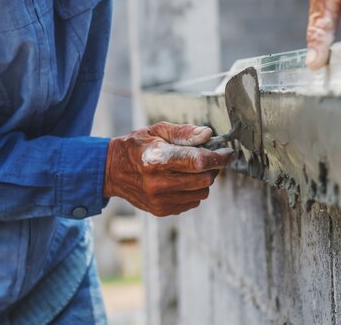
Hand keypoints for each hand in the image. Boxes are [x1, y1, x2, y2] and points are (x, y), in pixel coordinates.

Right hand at [104, 122, 233, 216]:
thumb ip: (183, 132)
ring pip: (202, 193)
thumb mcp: (157, 131)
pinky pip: (192, 202)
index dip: (218, 157)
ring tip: (190, 169)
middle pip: (205, 179)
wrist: (112, 171)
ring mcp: (160, 200)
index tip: (228, 153)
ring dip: (203, 180)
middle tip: (207, 157)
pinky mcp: (162, 210)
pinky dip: (193, 191)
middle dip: (212, 167)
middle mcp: (158, 183)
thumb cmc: (137, 146)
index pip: (198, 161)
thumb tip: (207, 135)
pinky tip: (180, 180)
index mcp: (157, 160)